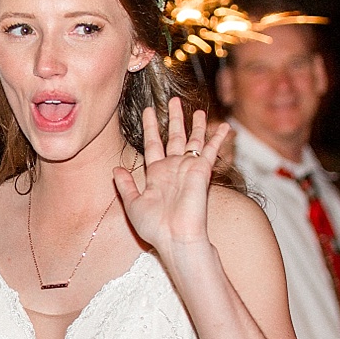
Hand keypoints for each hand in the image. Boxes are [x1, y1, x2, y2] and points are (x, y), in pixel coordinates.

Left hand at [111, 99, 231, 258]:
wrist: (175, 238)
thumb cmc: (155, 227)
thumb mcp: (132, 204)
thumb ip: (125, 185)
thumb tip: (115, 169)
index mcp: (156, 174)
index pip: (153, 143)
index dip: (151, 126)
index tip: (149, 110)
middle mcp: (173, 168)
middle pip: (174, 137)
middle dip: (174, 118)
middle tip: (174, 100)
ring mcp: (188, 169)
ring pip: (193, 140)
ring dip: (195, 125)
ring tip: (197, 110)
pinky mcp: (202, 171)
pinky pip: (211, 150)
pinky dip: (218, 138)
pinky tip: (224, 126)